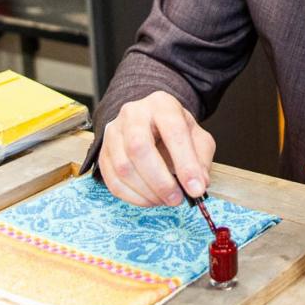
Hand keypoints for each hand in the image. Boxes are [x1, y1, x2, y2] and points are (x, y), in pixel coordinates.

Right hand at [98, 90, 215, 206]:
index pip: (173, 131)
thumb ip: (201, 160)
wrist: (151, 123)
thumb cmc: (175, 131)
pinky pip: (112, 181)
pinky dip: (133, 197)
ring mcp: (114, 132)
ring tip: (165, 200)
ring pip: (123, 167)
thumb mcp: (197, 138)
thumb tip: (198, 184)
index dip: (185, 163)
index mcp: (162, 105)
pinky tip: (149, 199)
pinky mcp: (103, 152)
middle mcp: (133, 114)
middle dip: (160, 181)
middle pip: (139, 147)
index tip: (196, 189)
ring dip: (147, 192)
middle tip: (176, 199)